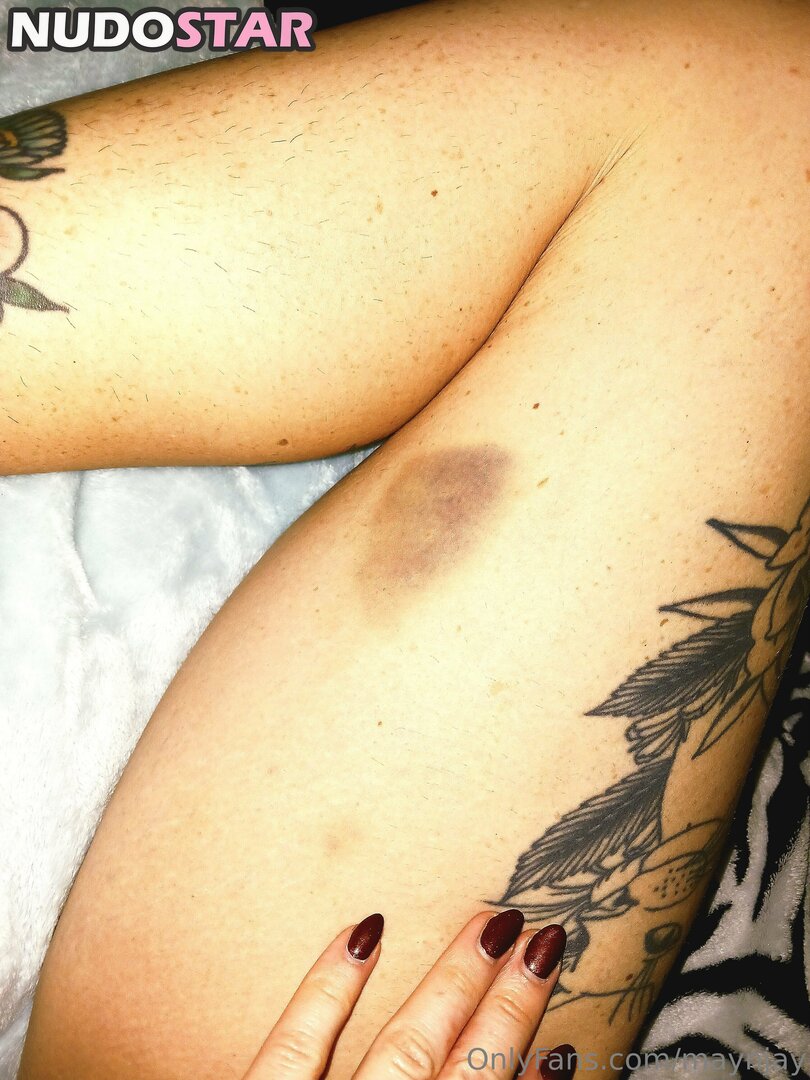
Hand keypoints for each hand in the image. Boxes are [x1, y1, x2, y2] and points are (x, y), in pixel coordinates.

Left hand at [242, 908, 574, 1078]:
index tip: (559, 1031)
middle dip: (508, 1004)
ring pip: (404, 1049)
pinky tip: (368, 928)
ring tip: (491, 924)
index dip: (530, 1073)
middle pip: (464, 1068)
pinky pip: (296, 1046)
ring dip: (453, 984)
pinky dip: (333, 985)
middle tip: (544, 938)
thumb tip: (528, 1072)